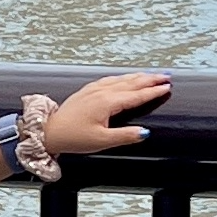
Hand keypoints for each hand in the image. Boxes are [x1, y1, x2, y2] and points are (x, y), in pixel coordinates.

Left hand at [41, 72, 173, 156]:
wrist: (49, 131)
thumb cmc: (73, 137)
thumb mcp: (102, 141)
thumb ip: (125, 136)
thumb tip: (144, 132)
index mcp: (107, 102)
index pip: (136, 95)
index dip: (153, 91)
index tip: (167, 87)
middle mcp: (101, 92)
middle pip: (131, 82)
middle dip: (150, 79)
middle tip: (166, 76)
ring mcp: (93, 90)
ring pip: (121, 79)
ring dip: (138, 76)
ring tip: (151, 75)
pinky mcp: (86, 91)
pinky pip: (110, 79)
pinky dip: (122, 77)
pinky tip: (124, 78)